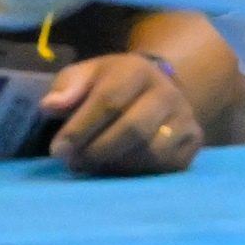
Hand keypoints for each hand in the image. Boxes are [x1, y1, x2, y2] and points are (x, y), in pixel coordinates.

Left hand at [39, 54, 202, 176]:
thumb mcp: (86, 76)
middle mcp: (167, 92)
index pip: (108, 100)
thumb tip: (49, 107)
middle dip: (97, 151)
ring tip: (94, 166)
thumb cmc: (112, 85)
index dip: (80, 128)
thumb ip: (66, 88)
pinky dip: (138, 174)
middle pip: (133, 129)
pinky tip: (119, 170)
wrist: (157, 90)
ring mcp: (185, 118)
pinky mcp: (194, 142)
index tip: (58, 150)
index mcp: (137, 70)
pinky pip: (167, 167)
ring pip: (151, 152)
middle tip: (74, 163)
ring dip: (117, 166)